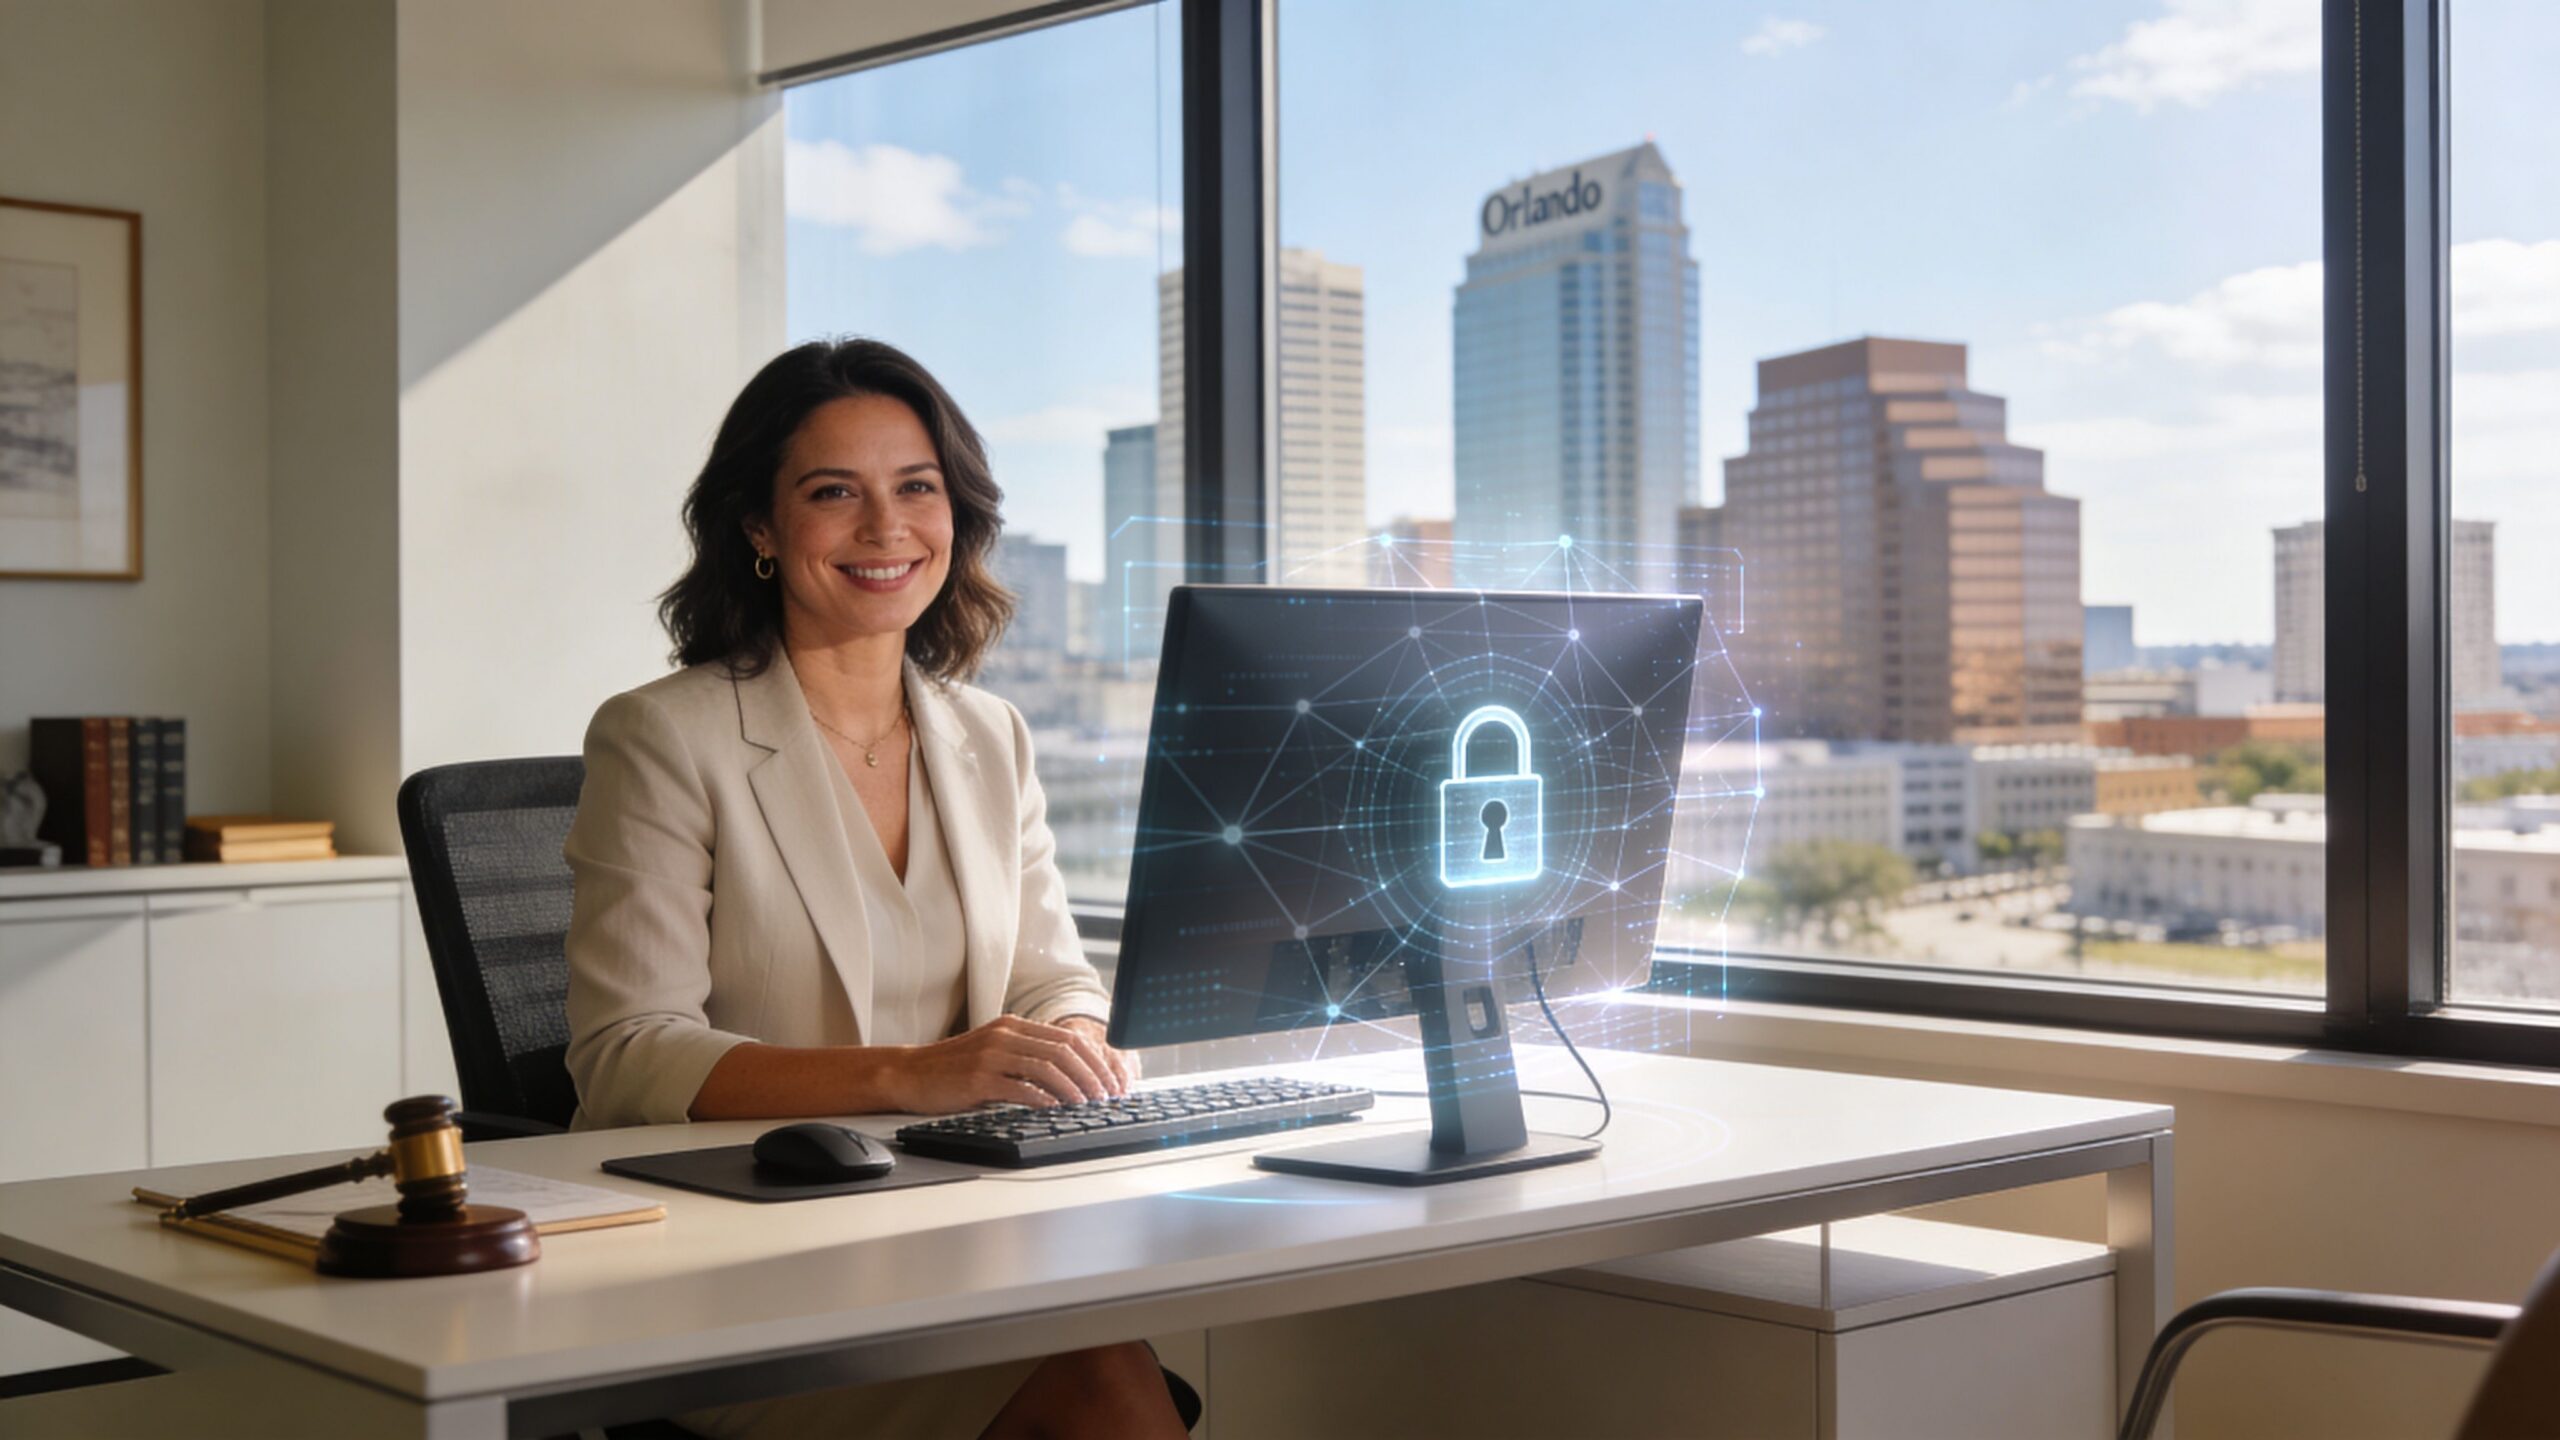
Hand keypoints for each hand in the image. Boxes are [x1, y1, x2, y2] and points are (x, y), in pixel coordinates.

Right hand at [878, 1015, 1132, 1113]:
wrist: (909, 1073)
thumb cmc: (953, 1069)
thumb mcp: (994, 1052)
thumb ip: (1026, 1056)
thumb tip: (1072, 1077)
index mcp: (1013, 1026)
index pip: (1068, 1038)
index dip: (1096, 1060)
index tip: (1110, 1081)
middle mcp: (1006, 1035)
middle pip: (1065, 1051)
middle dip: (1092, 1075)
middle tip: (1106, 1097)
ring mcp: (992, 1055)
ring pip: (1048, 1067)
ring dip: (1074, 1089)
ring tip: (1087, 1106)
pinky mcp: (978, 1079)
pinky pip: (1021, 1088)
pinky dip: (1044, 1099)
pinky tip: (1056, 1109)